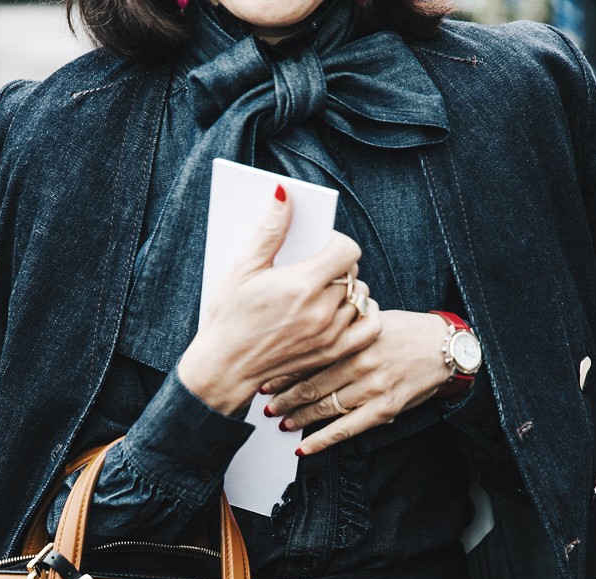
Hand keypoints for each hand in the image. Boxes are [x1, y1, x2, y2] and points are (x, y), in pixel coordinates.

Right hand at [177, 186, 380, 415]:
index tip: (320, 246)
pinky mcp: (332, 353)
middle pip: (352, 274)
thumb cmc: (229, 316)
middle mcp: (320, 311)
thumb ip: (270, 230)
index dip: (336, 243)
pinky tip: (349, 308)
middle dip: (338, 266)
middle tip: (317, 269)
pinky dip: (365, 314)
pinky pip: (370, 327)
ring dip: (348, 290)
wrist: (225, 368)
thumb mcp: (244, 269)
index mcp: (300, 285)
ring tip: (326, 290)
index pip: (347, 251)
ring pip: (360, 298)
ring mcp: (330, 335)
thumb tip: (284, 193)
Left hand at [261, 309, 450, 455]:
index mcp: (353, 339)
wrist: (446, 348)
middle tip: (267, 405)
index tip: (265, 377)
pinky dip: (322, 440)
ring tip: (281, 423)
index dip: (284, 371)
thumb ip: (342, 331)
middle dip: (285, 397)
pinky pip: (346, 429)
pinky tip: (303, 448)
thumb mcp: (372, 320)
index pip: (309, 357)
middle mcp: (359, 362)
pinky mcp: (384, 408)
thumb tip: (308, 340)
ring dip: (298, 419)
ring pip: (324, 408)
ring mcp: (372, 387)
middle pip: (312, 384)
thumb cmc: (407, 332)